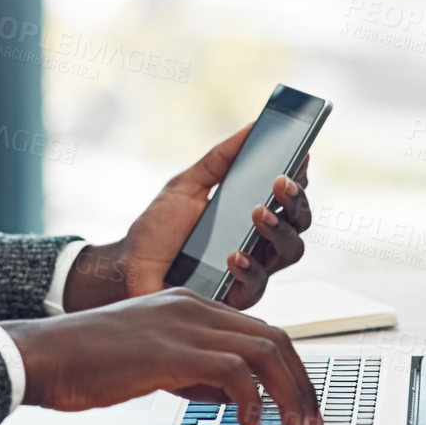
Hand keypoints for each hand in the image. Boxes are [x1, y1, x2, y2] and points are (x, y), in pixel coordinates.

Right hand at [1, 288, 323, 424]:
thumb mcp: (154, 363)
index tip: (301, 406)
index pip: (260, 331)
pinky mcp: (171, 349)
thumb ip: (197, 371)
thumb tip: (237, 396)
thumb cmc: (88, 363)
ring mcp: (183, 324)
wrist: (44, 355)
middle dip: (303, 384)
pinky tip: (248, 422)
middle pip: (275, 338)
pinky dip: (252, 399)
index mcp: (189, 305)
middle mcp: (192, 307)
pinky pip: (235, 370)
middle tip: (311, 423)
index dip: (290, 371)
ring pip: (265, 350)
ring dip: (290, 394)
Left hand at [63, 124, 311, 312]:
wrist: (126, 268)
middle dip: (295, 200)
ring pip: (290, 251)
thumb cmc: (157, 230)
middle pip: (299, 222)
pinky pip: (258, 285)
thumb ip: (220, 160)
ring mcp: (252, 270)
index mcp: (250, 214)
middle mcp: (258, 242)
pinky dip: (249, 267)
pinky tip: (234, 254)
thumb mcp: (186, 185)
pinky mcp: (237, 298)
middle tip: (281, 183)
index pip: (288, 196)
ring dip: (279, 229)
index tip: (298, 156)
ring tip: (259, 214)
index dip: (299, 177)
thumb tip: (252, 127)